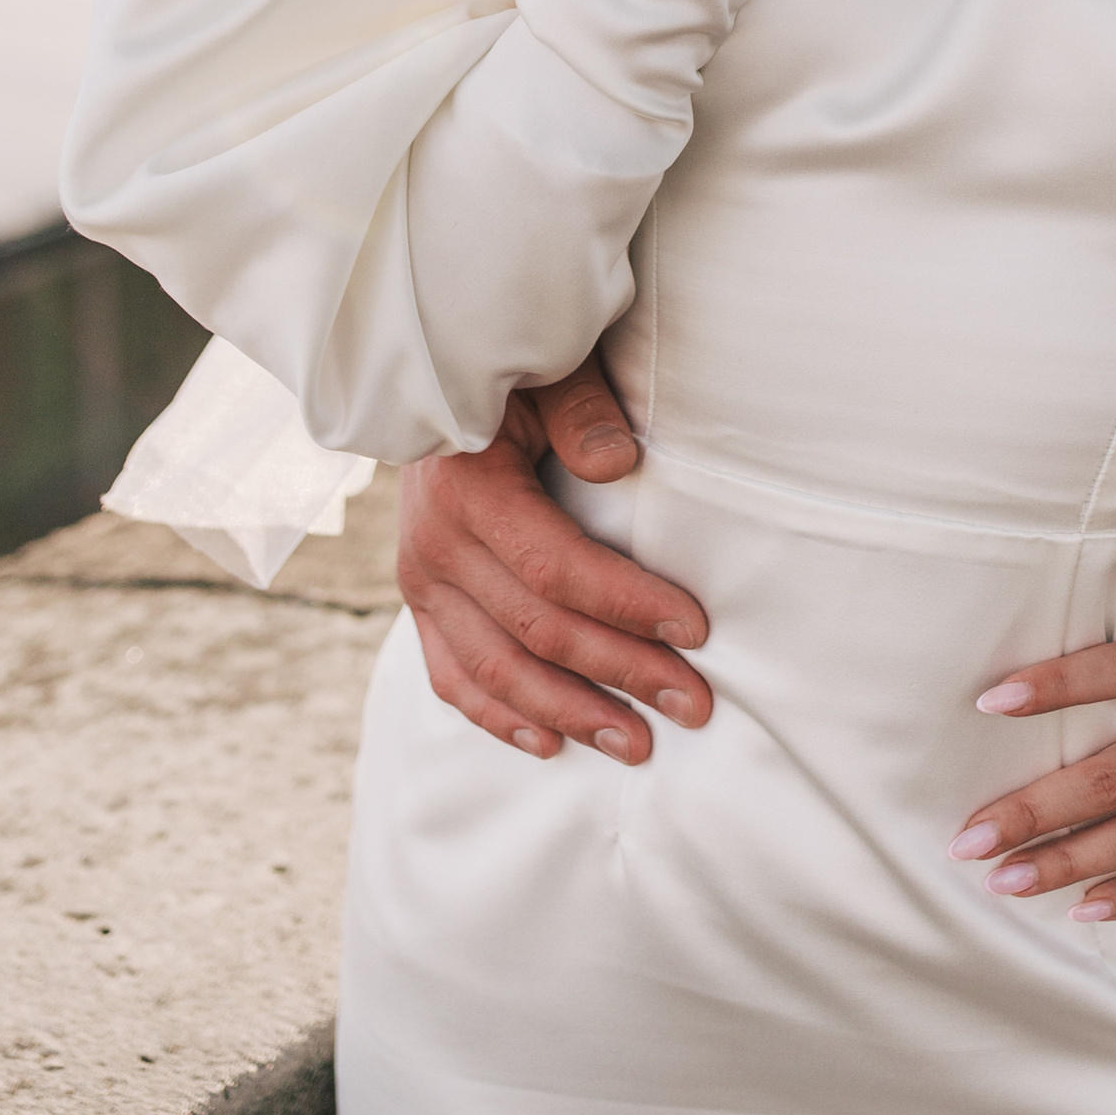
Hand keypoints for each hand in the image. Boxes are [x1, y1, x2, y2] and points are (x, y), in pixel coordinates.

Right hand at [396, 353, 714, 764]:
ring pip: (497, 670)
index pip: (556, 568)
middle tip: (694, 705)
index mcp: (469, 490)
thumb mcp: (548, 370)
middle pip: (537, 631)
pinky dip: (501, 717)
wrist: (430, 381)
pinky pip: (453, 677)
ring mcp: (420, 581)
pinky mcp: (419, 603)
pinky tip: (551, 745)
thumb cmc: (512, 375)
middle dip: (621, 672)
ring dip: (572, 714)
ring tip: (639, 744)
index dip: (627, 604)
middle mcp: (434, 546)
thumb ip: (580, 409)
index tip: (696, 630)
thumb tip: (618, 462)